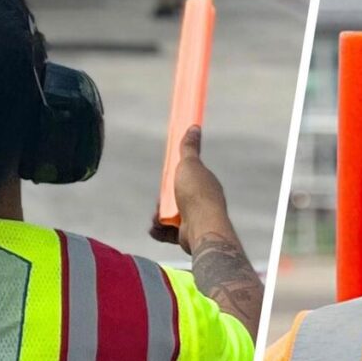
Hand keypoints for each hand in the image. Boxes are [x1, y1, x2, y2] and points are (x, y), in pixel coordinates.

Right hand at [149, 126, 227, 253]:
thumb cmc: (196, 194)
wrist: (201, 227)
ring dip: (159, 217)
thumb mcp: (189, 164)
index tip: (165, 182)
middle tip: (162, 204)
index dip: (171, 180)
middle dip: (162, 202)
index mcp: (204, 185)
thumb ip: (189, 147)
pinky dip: (160, 230)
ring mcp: (194, 219)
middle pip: (172, 198)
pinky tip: (157, 229)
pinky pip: (167, 231)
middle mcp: (201, 202)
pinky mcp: (186, 235)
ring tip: (160, 218)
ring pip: (167, 215)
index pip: (184, 179)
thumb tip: (194, 126)